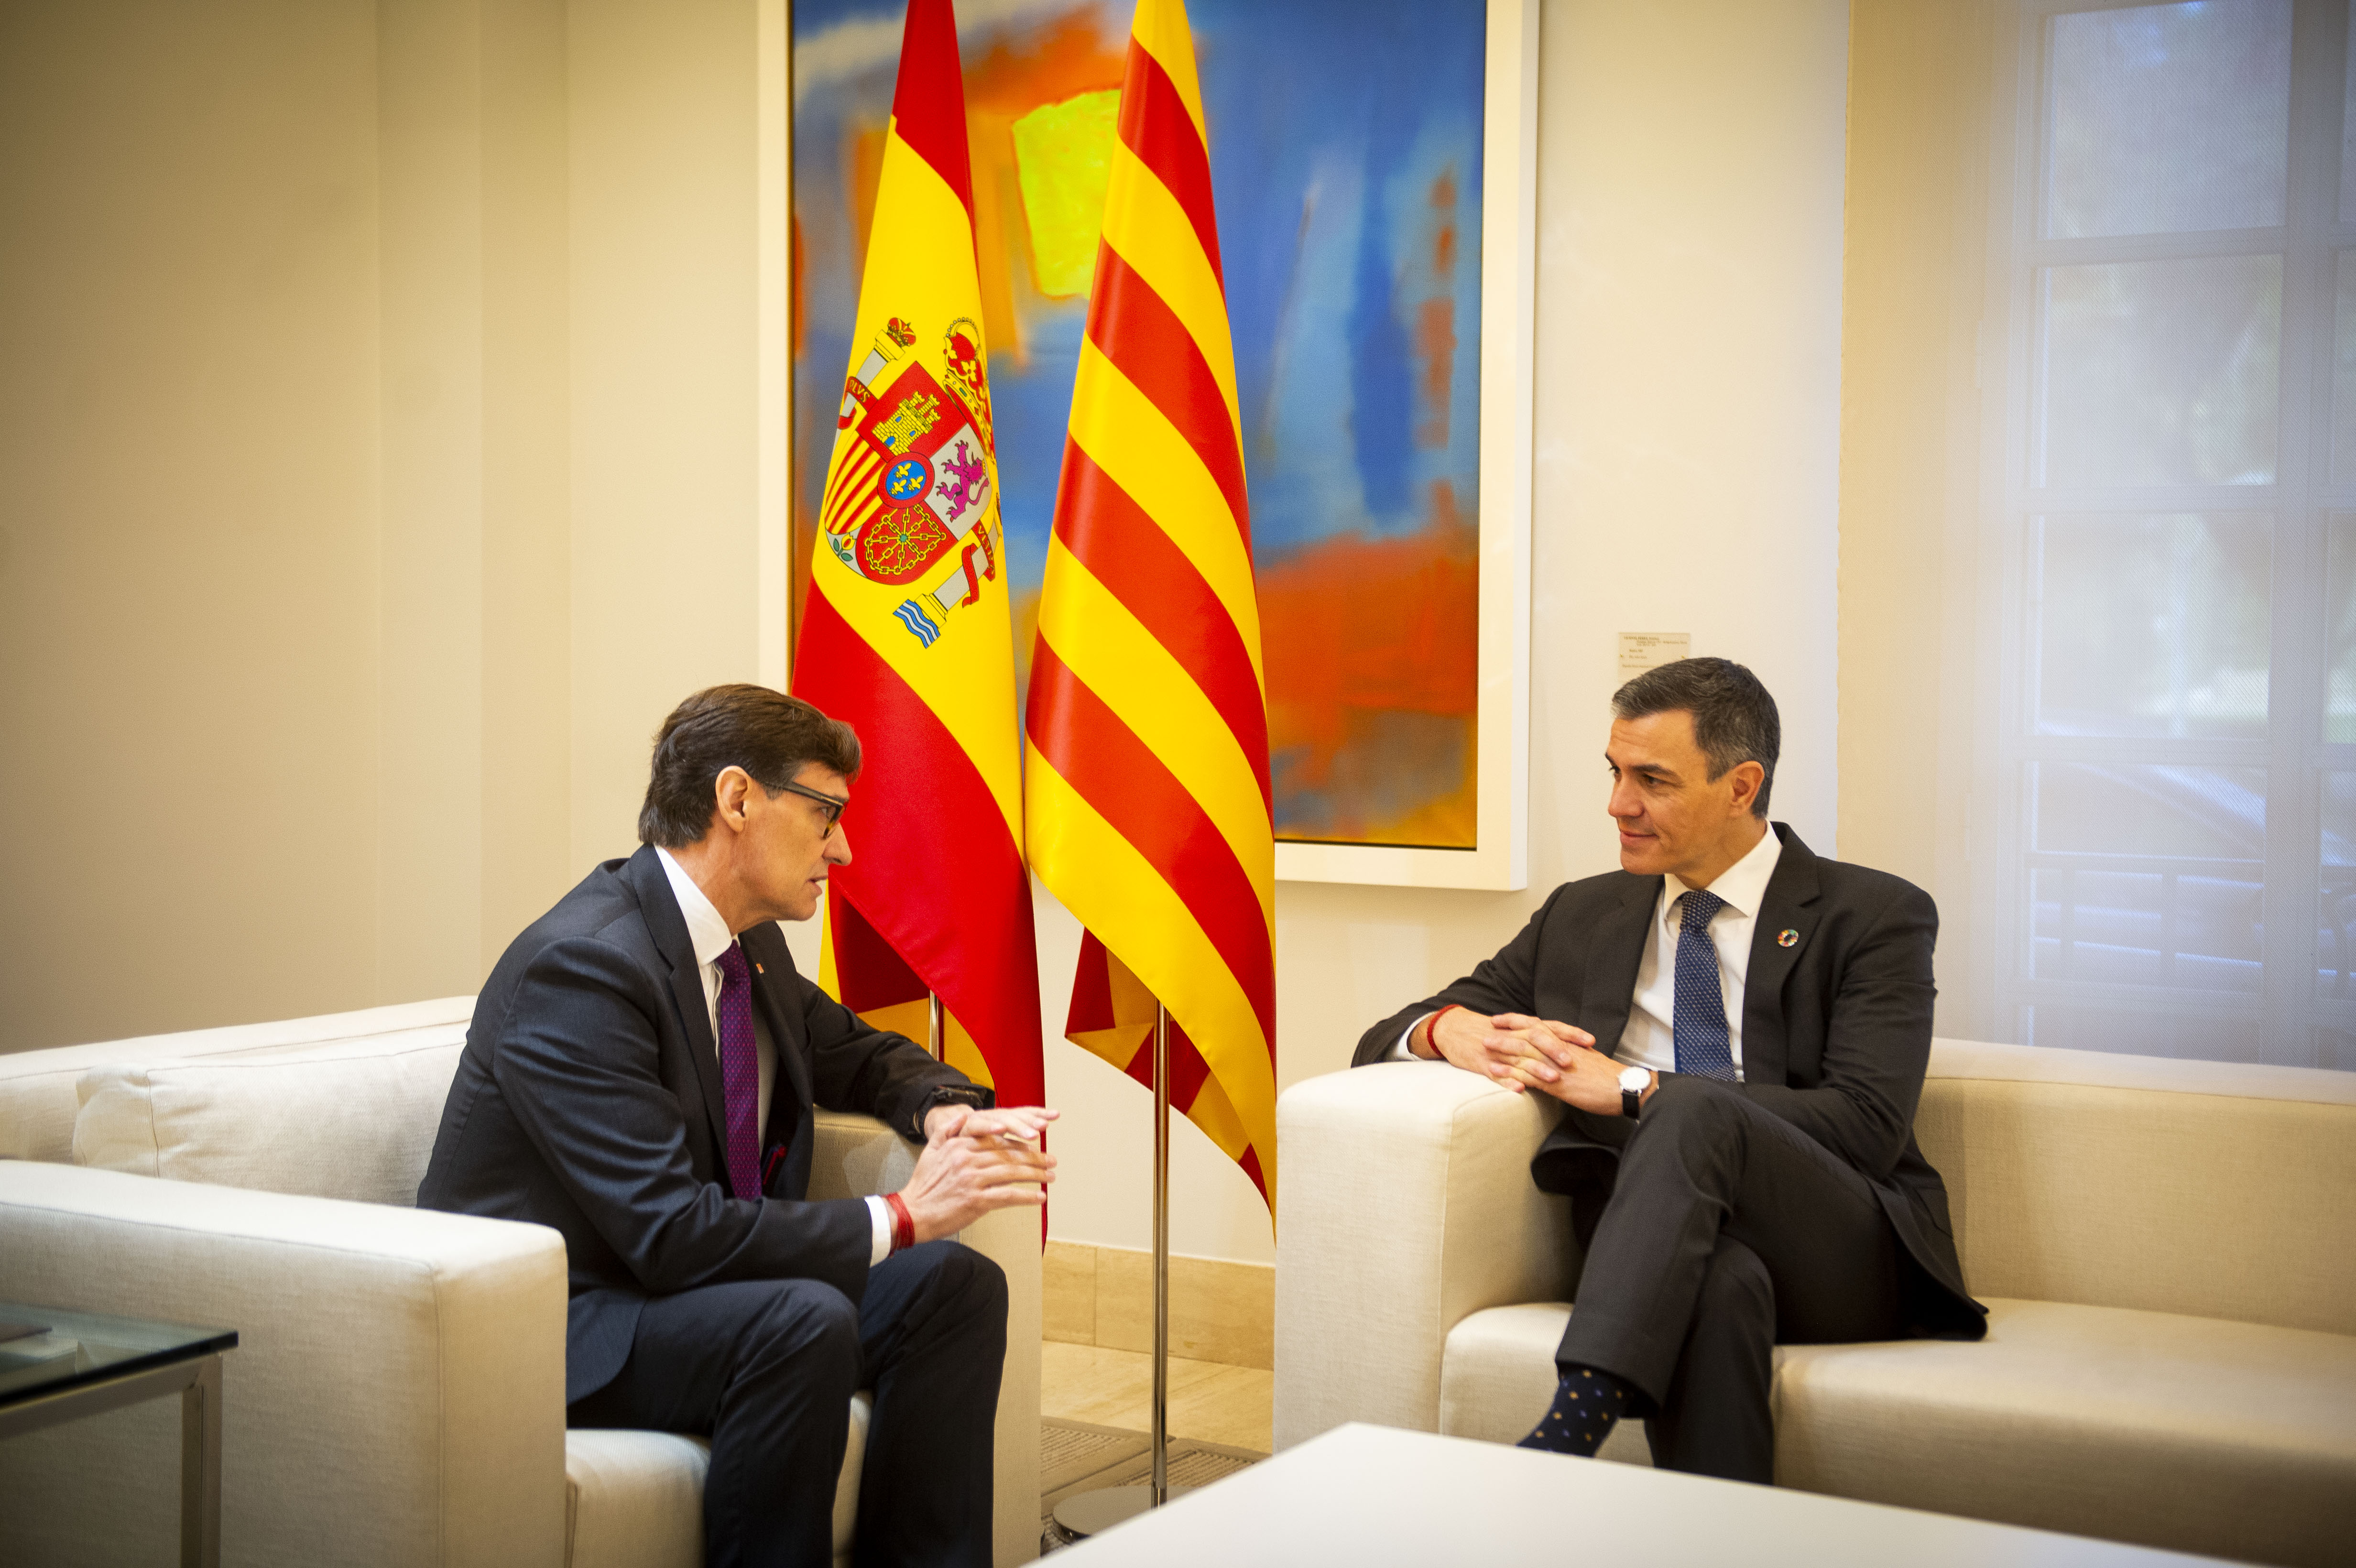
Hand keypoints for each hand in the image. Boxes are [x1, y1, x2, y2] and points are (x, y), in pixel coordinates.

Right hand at [899, 1104, 1058, 1241]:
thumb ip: (947, 1131)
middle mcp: (968, 1159)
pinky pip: (1008, 1196)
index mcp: (960, 1145)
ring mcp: (973, 1180)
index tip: (1035, 1145)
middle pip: (1009, 1155)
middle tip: (1051, 1160)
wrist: (912, 1214)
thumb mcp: (930, 1151)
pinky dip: (1026, 1197)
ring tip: (1051, 1177)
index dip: (1019, 1142)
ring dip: (1036, 1175)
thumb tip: (963, 1116)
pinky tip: (1040, 1197)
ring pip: (1012, 1173)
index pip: (998, 1140)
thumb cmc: (923, 1185)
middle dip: (1034, 1157)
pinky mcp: (977, 1201)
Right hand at [1421, 1007, 1588, 1090]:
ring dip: (1537, 1069)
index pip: (1551, 1027)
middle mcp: (1512, 1036)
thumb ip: (1537, 1037)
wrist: (1452, 1029)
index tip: (1590, 1041)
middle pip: (1537, 1040)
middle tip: (1573, 1061)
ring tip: (1554, 1079)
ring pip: (1519, 1059)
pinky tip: (1519, 1090)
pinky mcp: (1480, 1063)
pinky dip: (1507, 1081)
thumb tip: (1565, 1045)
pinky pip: (1494, 1073)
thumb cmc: (1487, 1032)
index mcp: (1522, 1028)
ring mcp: (1496, 1050)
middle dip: (1555, 1049)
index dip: (1570, 1033)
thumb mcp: (1514, 1031)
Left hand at [1493, 1022, 1636, 1114]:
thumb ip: (1571, 1055)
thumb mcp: (1588, 1060)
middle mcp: (1559, 1049)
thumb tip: (1560, 1055)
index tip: (1503, 1018)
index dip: (1519, 1021)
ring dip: (1503, 1048)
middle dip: (1506, 1031)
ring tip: (1484, 1046)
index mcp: (1567, 1042)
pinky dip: (1510, 1072)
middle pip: (1528, 1034)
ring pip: (1525, 1052)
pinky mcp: (1556, 1083)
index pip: (1539, 1026)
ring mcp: (1556, 1065)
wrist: (1624, 1088)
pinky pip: (1527, 1075)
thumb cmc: (1609, 1078)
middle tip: (1487, 1028)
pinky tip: (1495, 1072)